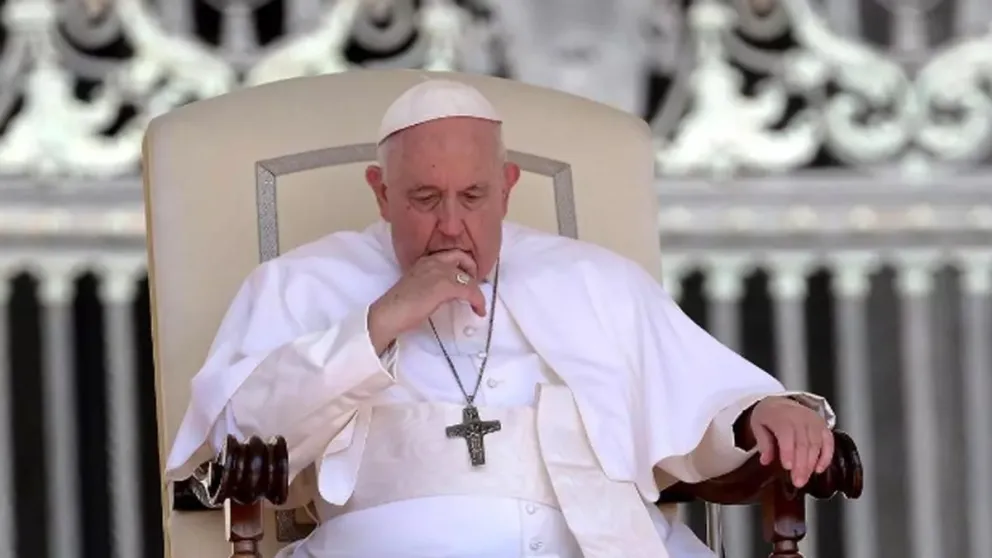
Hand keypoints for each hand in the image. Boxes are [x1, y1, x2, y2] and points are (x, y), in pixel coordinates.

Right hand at [368, 250, 485, 352]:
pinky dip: (478, 301)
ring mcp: (440, 272)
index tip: (466, 278)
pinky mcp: (445, 286)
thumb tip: (450, 292)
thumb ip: (433, 283)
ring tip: (477, 303)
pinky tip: (479, 310)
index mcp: (425, 260)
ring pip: (469, 277)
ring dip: (477, 291)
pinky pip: (471, 291)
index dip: (462, 265)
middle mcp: (433, 261)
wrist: (388, 314)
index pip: (450, 255)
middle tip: (474, 287)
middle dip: (473, 269)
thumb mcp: (418, 286)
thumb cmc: (399, 306)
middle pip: (462, 257)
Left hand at [748, 396, 833, 487]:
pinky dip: (826, 457)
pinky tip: (819, 469)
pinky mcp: (823, 426)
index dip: (788, 451)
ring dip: (811, 464)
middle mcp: (800, 417)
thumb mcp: (758, 425)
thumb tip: (765, 460)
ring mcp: (814, 421)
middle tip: (797, 481)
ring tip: (804, 479)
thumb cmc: (769, 416)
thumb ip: (763, 443)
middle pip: (803, 443)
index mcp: (781, 416)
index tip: (787, 467)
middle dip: (801, 465)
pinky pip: (828, 442)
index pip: (787, 434)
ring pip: (816, 444)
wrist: (780, 403)